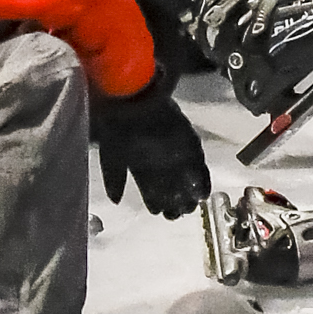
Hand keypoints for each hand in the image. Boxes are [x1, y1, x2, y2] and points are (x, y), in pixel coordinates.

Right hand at [92, 82, 209, 217]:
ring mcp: (175, 151)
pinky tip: (202, 193)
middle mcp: (159, 158)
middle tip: (178, 214)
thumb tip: (115, 202)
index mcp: (140, 163)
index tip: (160, 212)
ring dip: (189, 194)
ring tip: (191, 207)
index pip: (150, 188)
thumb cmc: (118, 126)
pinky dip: (202, 179)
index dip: (156, 202)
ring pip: (185, 178)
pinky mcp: (189, 142)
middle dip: (175, 202)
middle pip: (170, 186)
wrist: (133, 100)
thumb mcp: (110, 155)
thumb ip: (114, 179)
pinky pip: (199, 165)